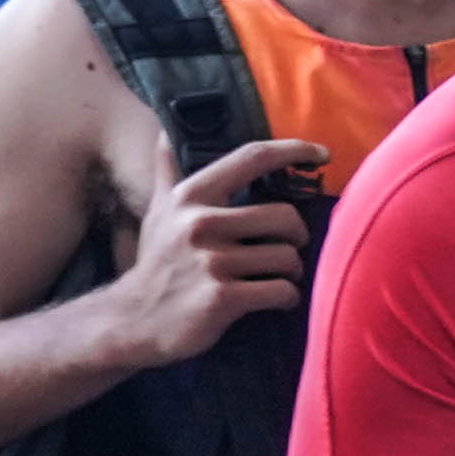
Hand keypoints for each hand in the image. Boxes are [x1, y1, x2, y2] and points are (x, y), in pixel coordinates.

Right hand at [106, 135, 319, 367]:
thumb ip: (168, 174)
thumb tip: (164, 134)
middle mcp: (201, 223)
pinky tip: (277, 300)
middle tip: (286, 250)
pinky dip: (288, 298)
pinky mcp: (222, 298)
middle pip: (284, 216)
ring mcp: (212, 262)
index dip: (294, 150)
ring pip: (287, 257)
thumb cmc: (157, 264)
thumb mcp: (157, 214)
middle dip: (296, 236)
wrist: (132, 321)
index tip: (322, 154)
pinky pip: (281, 291)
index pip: (252, 158)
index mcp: (191, 196)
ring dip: (292, 271)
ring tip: (278, 278)